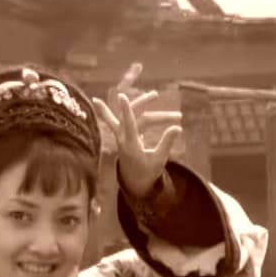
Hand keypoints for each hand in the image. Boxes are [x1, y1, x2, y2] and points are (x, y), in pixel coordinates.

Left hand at [96, 61, 182, 200]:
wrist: (133, 181)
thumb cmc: (147, 172)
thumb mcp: (159, 160)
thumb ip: (166, 143)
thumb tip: (178, 128)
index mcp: (130, 145)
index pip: (128, 124)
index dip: (126, 111)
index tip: (122, 97)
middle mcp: (123, 138)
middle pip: (134, 115)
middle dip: (145, 105)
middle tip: (158, 96)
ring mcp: (121, 135)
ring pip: (129, 115)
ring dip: (141, 104)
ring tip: (155, 94)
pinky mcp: (122, 134)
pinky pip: (115, 119)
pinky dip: (106, 111)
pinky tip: (97, 100)